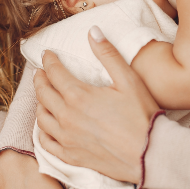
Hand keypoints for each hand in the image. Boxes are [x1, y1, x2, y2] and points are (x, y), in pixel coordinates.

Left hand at [34, 26, 159, 182]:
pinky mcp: (71, 156)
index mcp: (78, 96)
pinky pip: (46, 143)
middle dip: (40, 80)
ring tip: (43, 96)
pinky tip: (46, 126)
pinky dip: (42, 131)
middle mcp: (67, 117)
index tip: (48, 55)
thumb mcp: (128, 80)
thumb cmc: (142, 116)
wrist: (150, 154)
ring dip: (39, 103)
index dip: (49, 61)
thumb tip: (93, 31)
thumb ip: (108, 54)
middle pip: (43, 94)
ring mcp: (67, 139)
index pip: (55, 73)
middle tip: (40, 72)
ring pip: (42, 118)